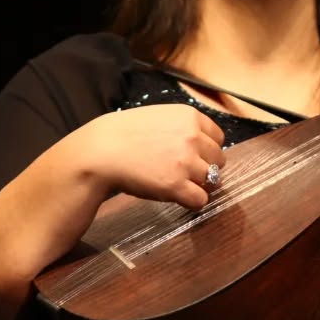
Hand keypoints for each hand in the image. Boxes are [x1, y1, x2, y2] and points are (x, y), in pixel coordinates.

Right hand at [78, 104, 225, 209]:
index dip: (207, 150)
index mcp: (190, 117)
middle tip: (184, 173)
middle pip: (218, 160)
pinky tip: (178, 197)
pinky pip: (201, 200)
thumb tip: (204, 146)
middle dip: (205, 168)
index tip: (194, 157)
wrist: (100, 151)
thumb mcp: (160, 117)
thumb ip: (184, 127)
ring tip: (178, 184)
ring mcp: (186, 162)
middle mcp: (193, 137)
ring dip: (198, 185)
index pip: (218, 138)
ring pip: (212, 181)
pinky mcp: (176, 185)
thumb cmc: (124, 134)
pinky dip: (192, 202)